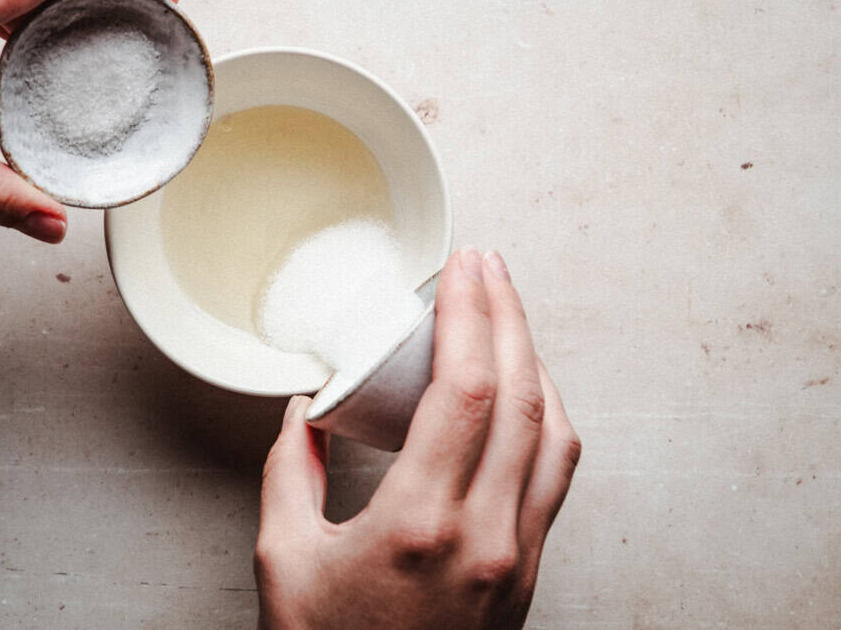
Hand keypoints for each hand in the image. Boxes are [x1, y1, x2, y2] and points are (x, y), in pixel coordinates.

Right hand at [255, 248, 580, 629]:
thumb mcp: (284, 560)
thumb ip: (291, 472)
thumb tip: (308, 409)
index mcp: (419, 525)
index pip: (469, 392)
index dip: (472, 315)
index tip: (462, 267)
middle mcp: (484, 537)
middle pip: (524, 398)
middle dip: (509, 315)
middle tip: (487, 267)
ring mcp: (515, 557)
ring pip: (555, 433)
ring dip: (535, 360)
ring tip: (506, 317)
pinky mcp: (526, 574)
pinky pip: (556, 475)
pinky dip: (548, 416)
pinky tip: (526, 393)